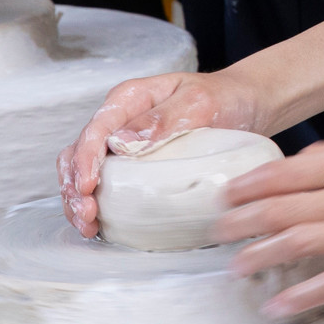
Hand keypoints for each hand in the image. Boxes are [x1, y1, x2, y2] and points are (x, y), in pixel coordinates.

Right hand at [57, 70, 266, 236]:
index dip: (85, 160)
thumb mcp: (200, 103)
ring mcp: (124, 144)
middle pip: (79, 152)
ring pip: (83, 170)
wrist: (248, 103)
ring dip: (79, 199)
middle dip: (75, 186)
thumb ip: (162, 120)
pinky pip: (105, 183)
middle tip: (88, 216)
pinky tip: (100, 224)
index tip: (88, 187)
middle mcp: (121, 120)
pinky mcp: (134, 165)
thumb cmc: (225, 98)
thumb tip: (121, 143)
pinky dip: (95, 203)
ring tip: (89, 225)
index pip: (95, 130)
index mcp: (130, 99)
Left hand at [217, 136, 323, 316]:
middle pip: (285, 206)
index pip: (291, 170)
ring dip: (261, 255)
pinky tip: (278, 305)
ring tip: (236, 267)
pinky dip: (301, 295)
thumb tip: (307, 164)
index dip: (253, 184)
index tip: (228, 194)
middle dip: (244, 220)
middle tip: (218, 231)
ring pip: (301, 243)